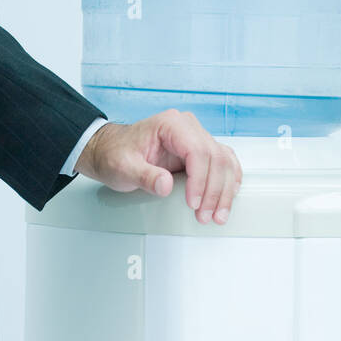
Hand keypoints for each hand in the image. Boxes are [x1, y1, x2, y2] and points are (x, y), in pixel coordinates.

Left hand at [75, 110, 242, 223]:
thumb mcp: (123, 167)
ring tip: (218, 215)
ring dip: (225, 191)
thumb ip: (144, 176)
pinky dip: (229, 181)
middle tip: (205, 216)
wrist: (112, 150)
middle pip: (215, 158)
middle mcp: (188, 127)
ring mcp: (196, 138)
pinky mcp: (200, 151)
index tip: (193, 204)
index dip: (200, 180)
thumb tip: (166, 185)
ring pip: (224, 162)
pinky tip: (228, 197)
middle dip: (214, 191)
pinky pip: (224, 163)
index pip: (197, 151)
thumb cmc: (116, 154)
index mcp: (171, 124)